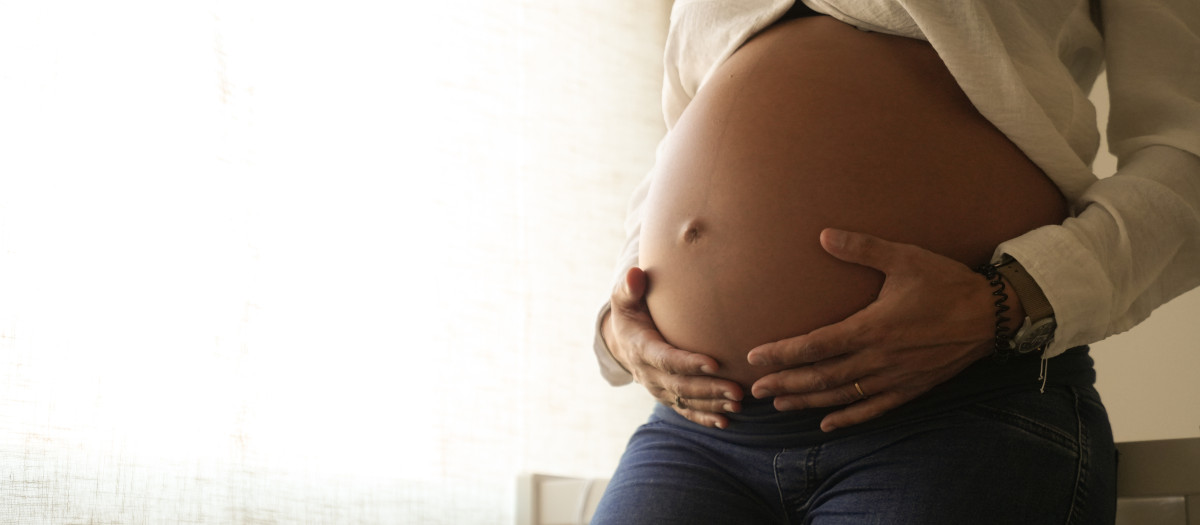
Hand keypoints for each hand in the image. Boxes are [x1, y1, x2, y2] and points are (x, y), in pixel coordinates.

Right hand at [605, 266, 743, 428]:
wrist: (623, 339)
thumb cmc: (631, 311)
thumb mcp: (625, 298)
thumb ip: (629, 287)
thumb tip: (636, 274)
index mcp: (640, 348)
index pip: (665, 359)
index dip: (688, 363)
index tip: (714, 363)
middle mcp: (648, 373)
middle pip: (680, 385)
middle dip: (709, 389)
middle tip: (737, 390)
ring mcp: (658, 388)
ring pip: (685, 400)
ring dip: (712, 404)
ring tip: (738, 403)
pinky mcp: (667, 396)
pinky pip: (685, 410)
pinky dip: (704, 418)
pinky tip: (725, 422)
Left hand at [747, 228, 1003, 431]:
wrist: (993, 314)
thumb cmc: (947, 282)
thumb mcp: (905, 258)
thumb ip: (862, 248)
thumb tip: (823, 235)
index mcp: (872, 328)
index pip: (816, 345)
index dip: (783, 354)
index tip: (755, 358)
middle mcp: (879, 358)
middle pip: (822, 377)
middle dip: (786, 384)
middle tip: (755, 391)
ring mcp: (895, 377)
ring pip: (843, 396)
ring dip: (808, 402)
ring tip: (780, 405)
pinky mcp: (911, 388)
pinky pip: (874, 409)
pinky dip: (848, 418)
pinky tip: (827, 424)